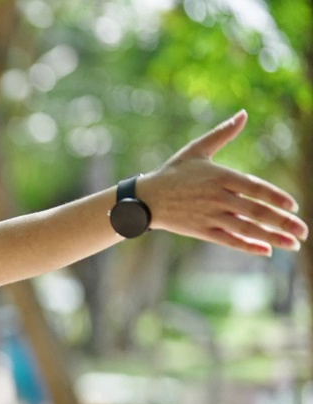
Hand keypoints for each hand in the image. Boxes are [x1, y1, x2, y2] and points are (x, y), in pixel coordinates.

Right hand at [142, 109, 306, 256]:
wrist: (145, 199)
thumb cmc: (172, 173)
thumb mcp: (196, 150)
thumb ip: (223, 133)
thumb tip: (244, 114)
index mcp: (220, 177)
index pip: (255, 187)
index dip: (275, 198)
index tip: (293, 206)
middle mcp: (218, 198)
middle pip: (256, 211)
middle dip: (282, 222)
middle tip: (303, 231)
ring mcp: (210, 216)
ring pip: (246, 228)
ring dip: (272, 237)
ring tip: (293, 244)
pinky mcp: (202, 231)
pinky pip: (229, 240)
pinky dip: (248, 246)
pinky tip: (266, 251)